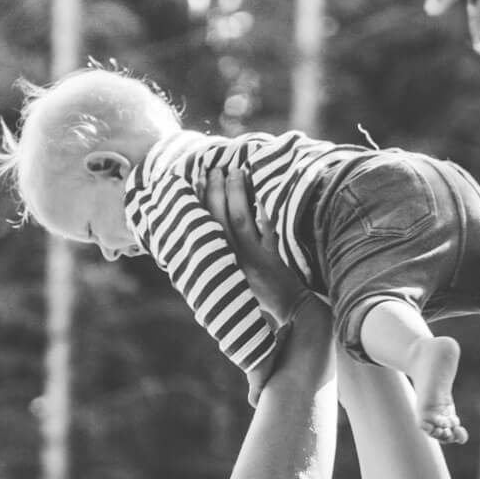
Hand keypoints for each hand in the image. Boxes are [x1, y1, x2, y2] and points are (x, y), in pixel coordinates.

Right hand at [201, 166, 305, 326]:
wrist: (288, 309)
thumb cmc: (257, 294)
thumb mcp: (229, 278)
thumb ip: (215, 257)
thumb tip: (191, 234)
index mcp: (217, 264)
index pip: (201, 228)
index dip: (196, 204)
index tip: (192, 181)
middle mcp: (230, 261)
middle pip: (218, 219)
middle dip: (214, 192)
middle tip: (213, 169)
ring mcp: (252, 259)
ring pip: (240, 220)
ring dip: (236, 193)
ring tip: (235, 172)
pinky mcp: (272, 259)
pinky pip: (267, 229)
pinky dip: (263, 211)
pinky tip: (259, 193)